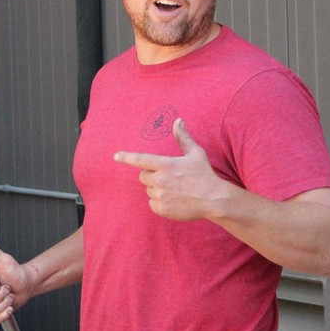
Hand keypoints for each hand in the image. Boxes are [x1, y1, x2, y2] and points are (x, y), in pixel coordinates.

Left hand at [114, 118, 229, 220]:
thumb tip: (178, 120)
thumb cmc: (205, 174)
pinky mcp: (162, 209)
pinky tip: (173, 199)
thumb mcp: (196, 153)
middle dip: (151, 175)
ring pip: (148, 190)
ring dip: (156, 188)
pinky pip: (152, 204)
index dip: (126, 157)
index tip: (116, 156)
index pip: (140, 159)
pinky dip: (159, 202)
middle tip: (168, 176)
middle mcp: (160, 180)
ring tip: (174, 189)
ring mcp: (160, 196)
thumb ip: (183, 137)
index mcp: (166, 165)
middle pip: (143, 176)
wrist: (214, 199)